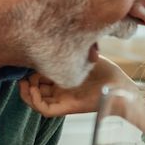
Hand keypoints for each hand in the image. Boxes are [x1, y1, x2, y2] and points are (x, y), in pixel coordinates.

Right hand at [18, 56, 140, 120]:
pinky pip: (45, 109)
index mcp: (62, 78)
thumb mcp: (82, 54)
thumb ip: (68, 47)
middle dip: (26, 79)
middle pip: (34, 88)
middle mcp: (60, 90)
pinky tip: (34, 89)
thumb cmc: (105, 70)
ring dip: (26, 91)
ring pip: (36, 101)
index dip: (29, 69)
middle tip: (24, 70)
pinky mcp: (67, 108)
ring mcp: (63, 100)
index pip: (38, 76)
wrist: (119, 85)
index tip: (26, 59)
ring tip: (25, 80)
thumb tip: (53, 34)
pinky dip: (35, 101)